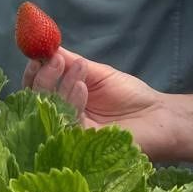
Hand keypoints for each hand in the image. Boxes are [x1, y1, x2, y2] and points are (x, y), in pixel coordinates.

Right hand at [22, 48, 178, 159]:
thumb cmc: (130, 96)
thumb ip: (71, 63)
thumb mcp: (97, 73)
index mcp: (63, 101)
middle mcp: (62, 118)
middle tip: (55, 59)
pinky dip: (72, 100)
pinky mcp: (80, 144)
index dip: (34, 73)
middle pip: (36, 102)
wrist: (158, 116)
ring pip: (50, 110)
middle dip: (43, 78)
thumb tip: (47, 47)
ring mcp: (70, 133)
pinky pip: (67, 122)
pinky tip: (82, 87)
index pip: (37, 90)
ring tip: (79, 67)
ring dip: (61, 84)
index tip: (37, 55)